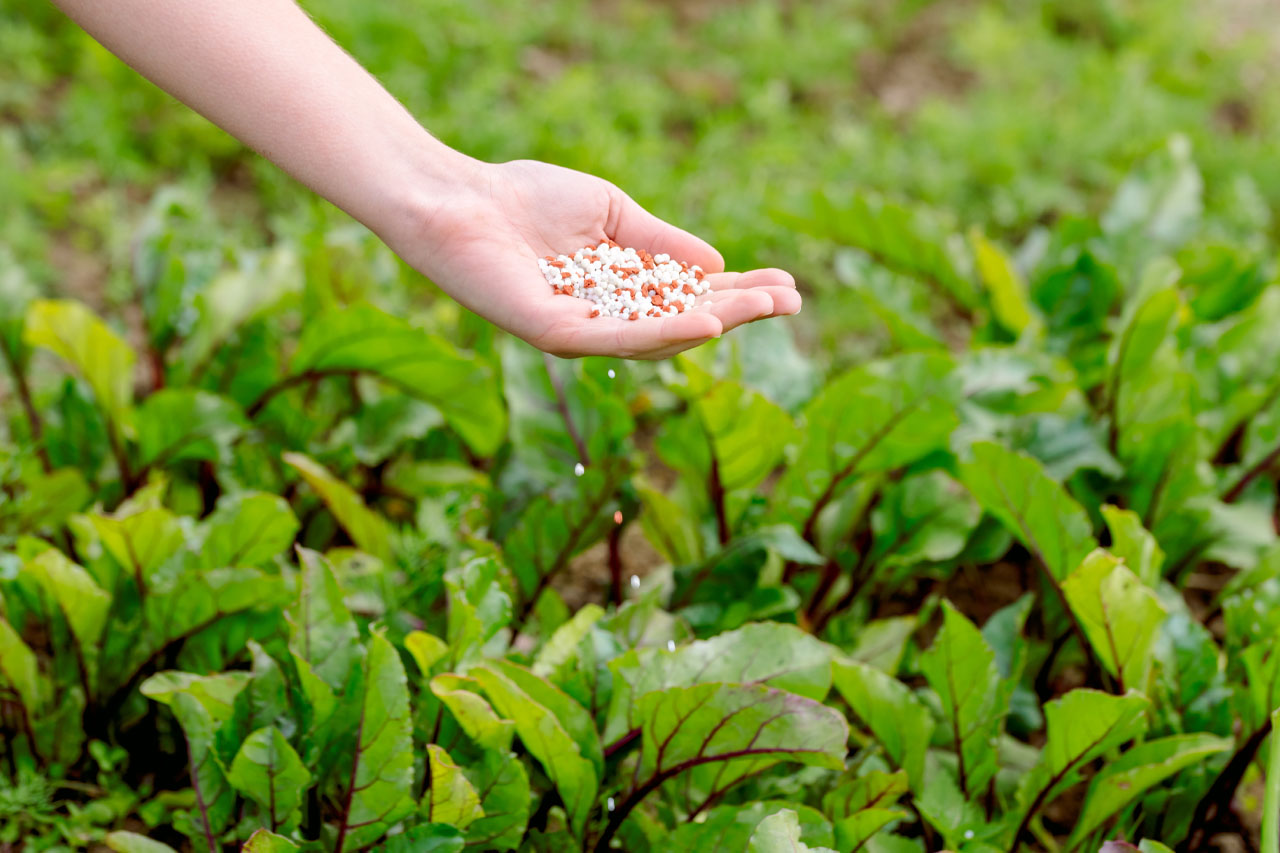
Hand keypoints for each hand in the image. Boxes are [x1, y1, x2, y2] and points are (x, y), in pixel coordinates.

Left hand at [387, 159, 800, 358]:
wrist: (460, 198)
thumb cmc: (525, 198)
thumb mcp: (611, 213)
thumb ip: (659, 241)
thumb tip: (716, 267)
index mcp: (620, 290)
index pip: (688, 296)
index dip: (738, 293)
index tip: (786, 286)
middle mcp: (605, 319)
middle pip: (683, 323)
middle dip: (740, 312)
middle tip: (792, 302)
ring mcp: (581, 331)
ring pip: (659, 337)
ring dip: (716, 322)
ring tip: (765, 308)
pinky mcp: (555, 332)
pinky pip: (617, 340)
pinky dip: (664, 332)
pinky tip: (706, 323)